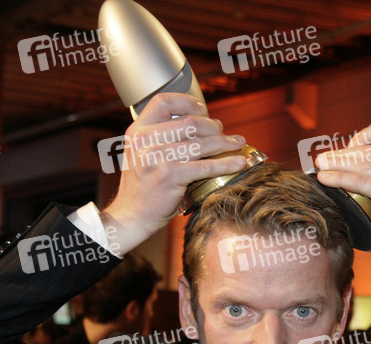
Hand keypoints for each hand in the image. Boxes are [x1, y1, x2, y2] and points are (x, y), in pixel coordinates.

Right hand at [101, 93, 247, 254]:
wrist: (132, 215)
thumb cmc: (142, 185)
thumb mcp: (142, 153)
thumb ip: (160, 137)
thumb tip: (196, 122)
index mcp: (137, 131)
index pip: (163, 102)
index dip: (187, 101)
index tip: (203, 109)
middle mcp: (145, 141)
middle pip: (189, 122)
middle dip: (214, 126)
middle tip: (225, 133)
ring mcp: (157, 158)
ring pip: (201, 143)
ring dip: (225, 143)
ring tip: (238, 143)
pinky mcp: (171, 176)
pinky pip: (206, 166)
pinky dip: (226, 164)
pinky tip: (238, 163)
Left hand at [314, 122, 370, 263]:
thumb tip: (362, 158)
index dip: (366, 135)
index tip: (351, 146)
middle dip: (343, 152)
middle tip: (325, 157)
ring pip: (363, 163)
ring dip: (336, 163)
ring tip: (320, 165)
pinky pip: (360, 181)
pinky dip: (339, 178)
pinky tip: (325, 178)